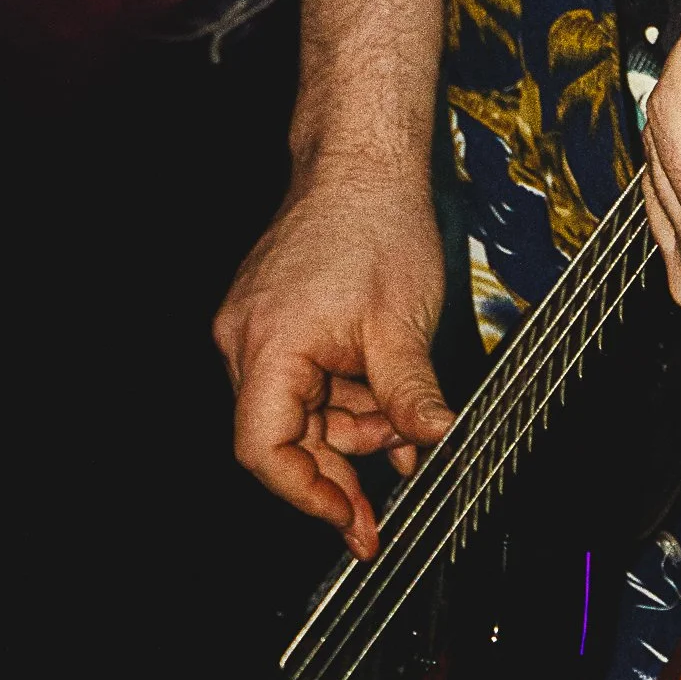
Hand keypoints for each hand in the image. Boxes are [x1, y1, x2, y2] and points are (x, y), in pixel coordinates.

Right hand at [215, 162, 452, 556]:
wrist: (361, 159)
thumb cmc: (377, 224)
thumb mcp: (404, 325)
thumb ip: (411, 398)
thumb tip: (433, 446)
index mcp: (269, 344)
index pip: (263, 450)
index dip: (306, 495)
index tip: (347, 519)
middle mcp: (246, 339)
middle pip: (280, 435)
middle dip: (338, 467)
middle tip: (380, 506)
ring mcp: (255, 325)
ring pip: (295, 408)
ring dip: (348, 427)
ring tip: (401, 428)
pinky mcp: (272, 315)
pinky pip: (301, 377)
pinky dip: (341, 395)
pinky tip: (382, 402)